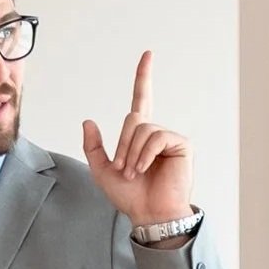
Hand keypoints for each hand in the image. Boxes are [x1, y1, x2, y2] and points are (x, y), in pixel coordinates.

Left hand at [81, 51, 195, 228]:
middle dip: (121, 145)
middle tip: (121, 170)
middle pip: (132, 119)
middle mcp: (155, 132)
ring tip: (134, 173)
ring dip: (131, 153)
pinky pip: (155, 137)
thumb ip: (94, 147)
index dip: (143, 77)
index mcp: (138, 136)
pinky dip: (144, 154)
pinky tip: (145, 168)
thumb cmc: (129, 196)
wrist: (148, 213)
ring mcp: (169, 137)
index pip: (141, 100)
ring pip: (142, 128)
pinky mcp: (180, 143)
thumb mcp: (101, 171)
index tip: (147, 55)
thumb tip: (88, 121)